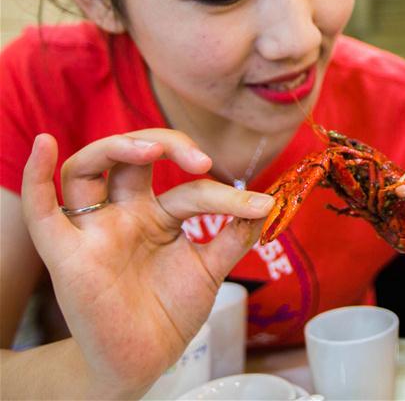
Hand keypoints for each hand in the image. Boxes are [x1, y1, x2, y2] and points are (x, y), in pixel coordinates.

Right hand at [20, 130, 273, 396]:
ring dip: (116, 147)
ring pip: (86, 169)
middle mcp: (121, 215)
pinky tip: (45, 145)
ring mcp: (93, 232)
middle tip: (202, 160)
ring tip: (150, 149)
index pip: (188, 189)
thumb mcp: (210, 270)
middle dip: (166, 143)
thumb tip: (267, 203)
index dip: (224, 193)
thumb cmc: (168, 312)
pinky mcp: (67, 256)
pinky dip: (35, 176)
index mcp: (154, 215)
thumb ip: (235, 236)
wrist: (144, 361)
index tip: (259, 205)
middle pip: (130, 156)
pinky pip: (41, 212)